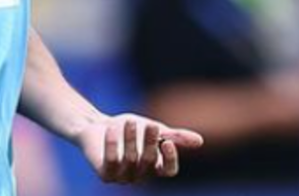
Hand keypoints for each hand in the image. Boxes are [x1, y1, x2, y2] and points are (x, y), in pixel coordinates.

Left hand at [77, 113, 202, 183]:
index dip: (171, 159)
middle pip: (150, 162)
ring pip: (131, 160)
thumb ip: (175, 136)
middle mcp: (140, 175)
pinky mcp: (105, 175)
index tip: (168, 141)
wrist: (97, 126)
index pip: (169, 172)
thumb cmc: (129, 129)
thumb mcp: (154, 130)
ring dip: (132, 139)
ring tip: (130, 121)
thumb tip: (200, 141)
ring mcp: (122, 177)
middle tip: (150, 125)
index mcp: (154, 167)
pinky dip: (112, 144)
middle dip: (151, 143)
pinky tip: (112, 128)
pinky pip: (111, 161)